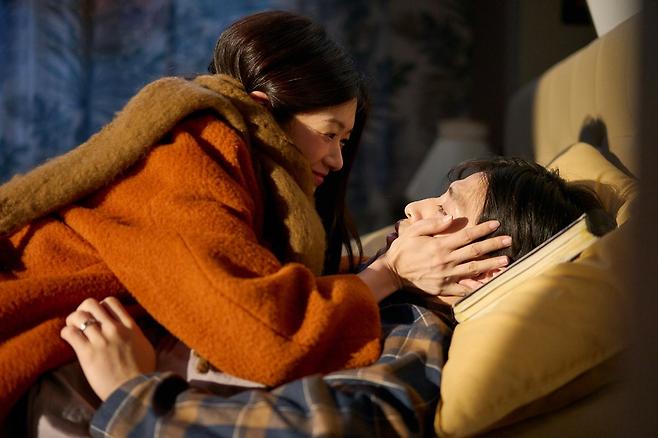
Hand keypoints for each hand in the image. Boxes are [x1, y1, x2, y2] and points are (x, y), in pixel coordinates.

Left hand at [61, 297, 155, 400]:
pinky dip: (66, 333)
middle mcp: (114, 329)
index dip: (100, 306)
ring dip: (72, 321)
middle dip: (83, 310)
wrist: (134, 391)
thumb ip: (135, 334)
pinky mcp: (88, 353)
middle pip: (91, 304)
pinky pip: (70, 333)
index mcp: (130, 326)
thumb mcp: (145, 346)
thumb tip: (128, 329)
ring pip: (78, 316)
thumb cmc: (142, 372)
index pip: (110, 302)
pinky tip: (69, 339)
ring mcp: (101, 340)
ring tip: (73, 330)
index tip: (98, 316)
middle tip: (81, 322)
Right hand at [378, 215, 510, 296]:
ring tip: (507, 261)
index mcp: (440, 245)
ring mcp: (447, 275)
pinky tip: (490, 284)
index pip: (467, 235)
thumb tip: (450, 216)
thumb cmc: (402, 250)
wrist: (392, 273)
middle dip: (494, 245)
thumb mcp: (413, 231)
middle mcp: (446, 260)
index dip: (483, 229)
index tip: (496, 224)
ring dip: (492, 265)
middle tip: (510, 240)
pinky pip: (465, 289)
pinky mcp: (444, 288)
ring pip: (474, 269)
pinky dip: (478, 287)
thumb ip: (433, 224)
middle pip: (475, 251)